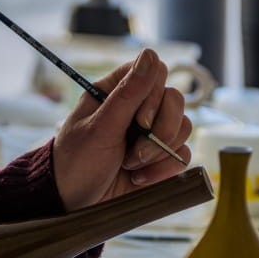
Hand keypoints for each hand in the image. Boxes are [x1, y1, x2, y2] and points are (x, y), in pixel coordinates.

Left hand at [53, 48, 191, 211]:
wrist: (75, 203)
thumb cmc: (78, 162)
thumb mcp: (100, 128)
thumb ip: (128, 93)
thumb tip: (151, 54)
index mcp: (118, 93)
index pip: (155, 73)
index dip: (153, 97)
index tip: (137, 121)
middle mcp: (138, 110)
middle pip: (175, 100)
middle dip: (160, 130)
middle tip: (133, 151)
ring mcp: (150, 135)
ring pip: (183, 128)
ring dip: (159, 152)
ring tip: (131, 165)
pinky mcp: (159, 158)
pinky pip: (182, 155)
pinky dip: (164, 169)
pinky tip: (139, 178)